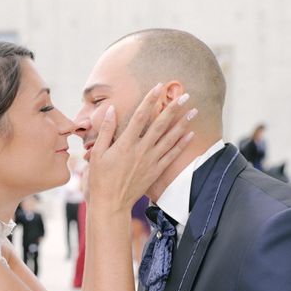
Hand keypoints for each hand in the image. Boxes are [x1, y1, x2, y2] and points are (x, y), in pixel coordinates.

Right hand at [88, 84, 195, 212]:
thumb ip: (105, 130)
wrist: (111, 204)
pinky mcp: (156, 171)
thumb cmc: (100, 179)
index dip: (150, 100)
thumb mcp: (96, 153)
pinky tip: (190, 134)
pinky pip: (172, 155)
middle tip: (185, 95)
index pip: (140, 116)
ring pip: (170, 138)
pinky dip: (182, 144)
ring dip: (183, 123)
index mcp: (125, 143)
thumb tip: (111, 110)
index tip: (158, 86)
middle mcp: (141, 150)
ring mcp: (150, 161)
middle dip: (173, 108)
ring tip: (194, 110)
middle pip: (160, 124)